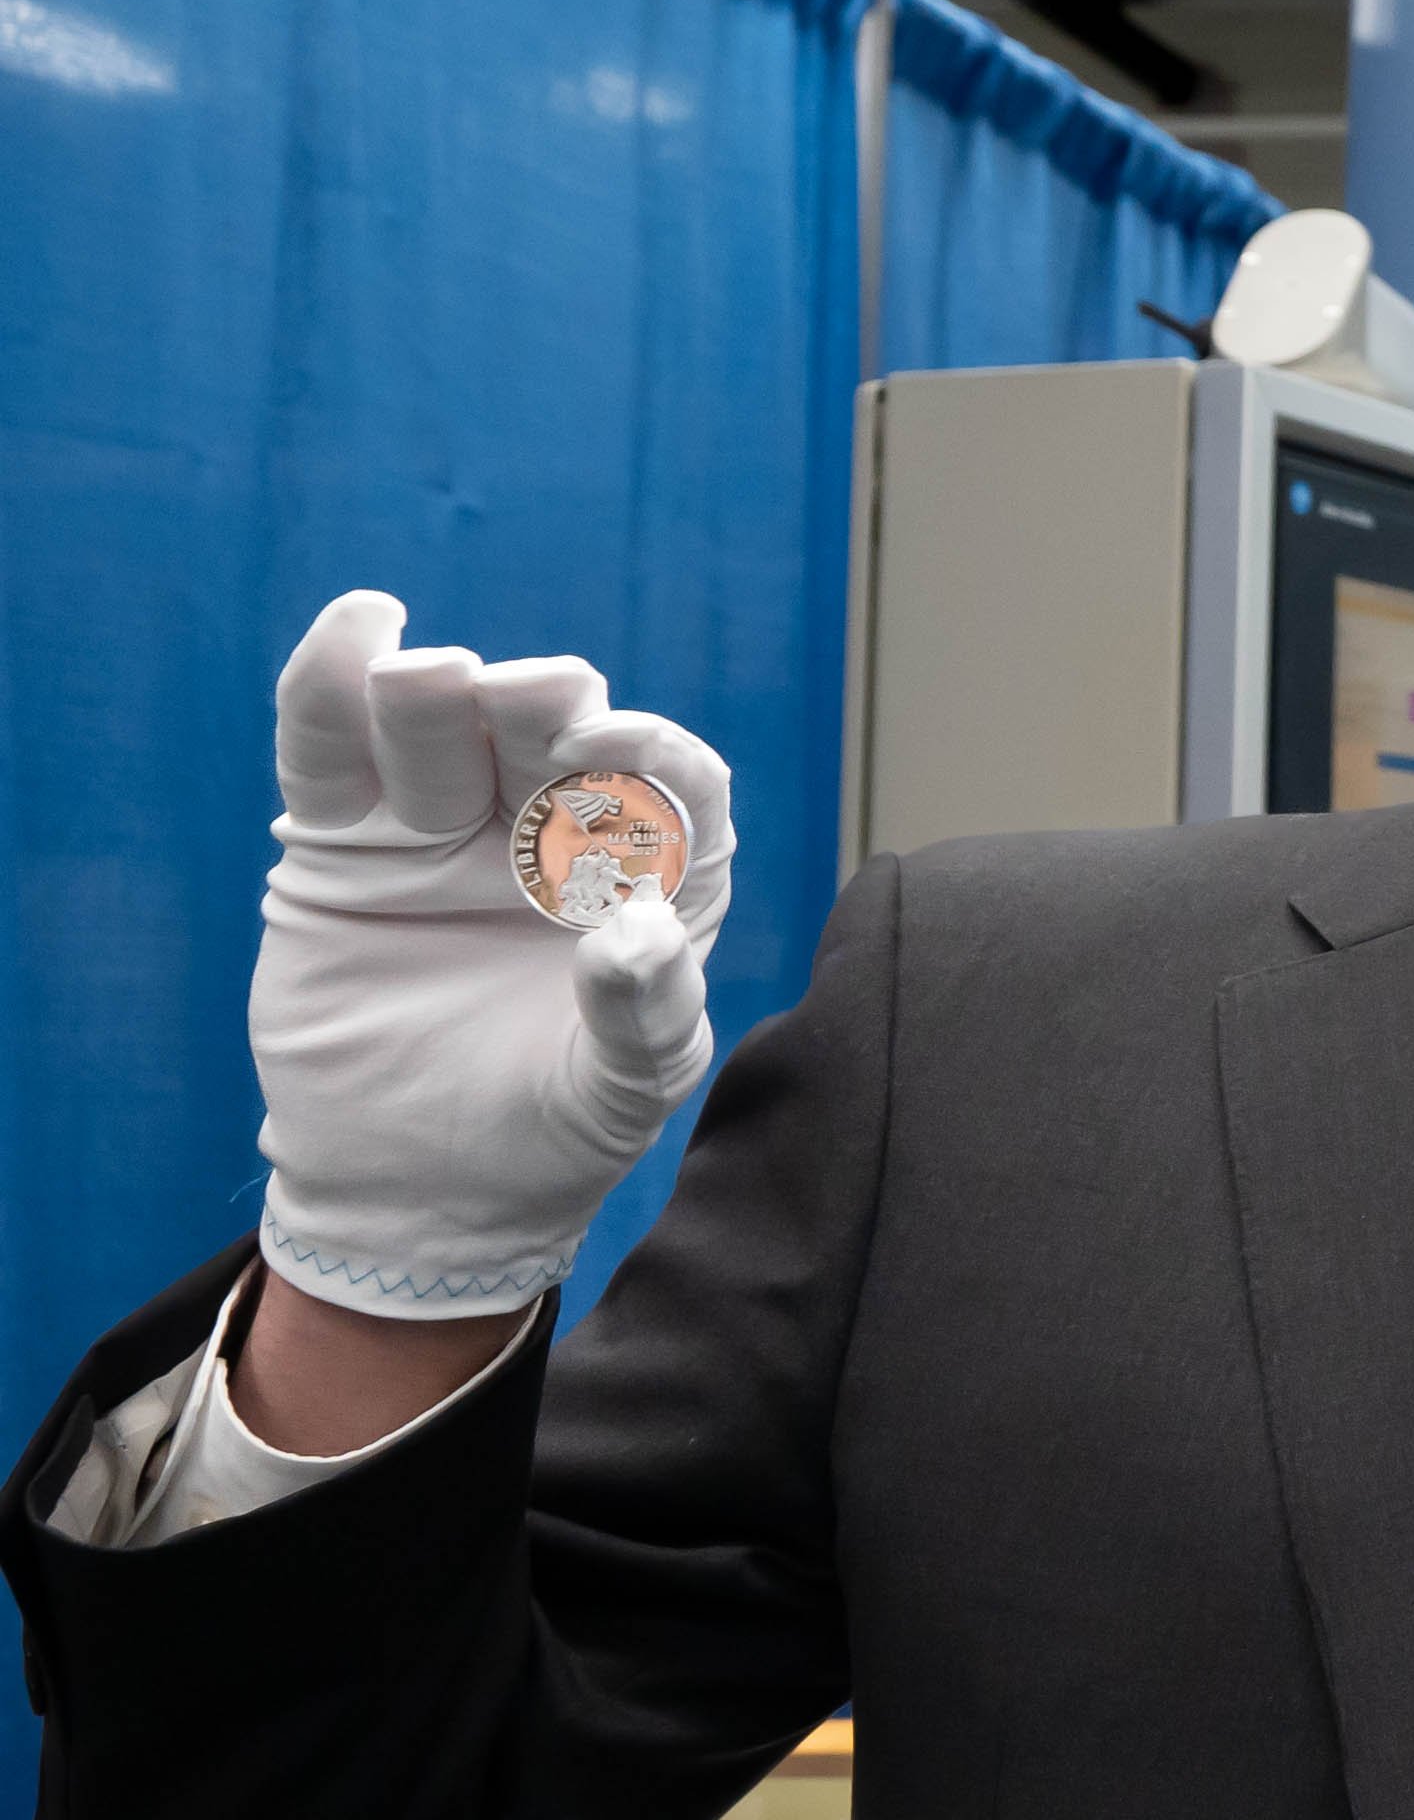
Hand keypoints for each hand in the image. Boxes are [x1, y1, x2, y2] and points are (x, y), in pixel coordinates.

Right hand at [246, 591, 734, 1320]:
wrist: (413, 1189)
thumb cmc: (548, 1136)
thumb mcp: (617, 1093)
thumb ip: (641, 1016)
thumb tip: (636, 932)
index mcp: (652, 875)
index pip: (675, 788)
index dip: (658, 757)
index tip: (628, 752)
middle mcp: (555, 829)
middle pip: (555, 736)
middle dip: (546, 705)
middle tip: (533, 698)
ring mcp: (444, 826)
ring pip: (444, 728)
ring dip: (440, 694)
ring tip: (429, 676)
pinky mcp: (342, 840)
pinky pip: (334, 749)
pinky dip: (333, 688)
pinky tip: (357, 630)